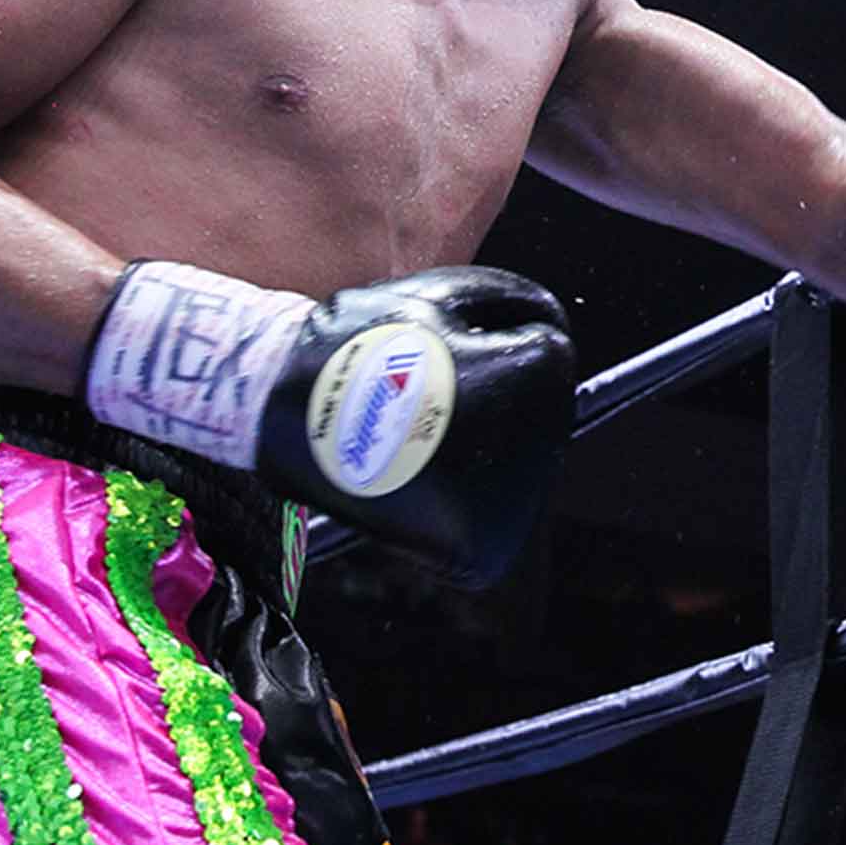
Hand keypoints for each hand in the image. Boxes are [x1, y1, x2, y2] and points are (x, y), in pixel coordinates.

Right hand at [85, 261, 575, 586]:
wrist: (286, 406)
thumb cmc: (368, 342)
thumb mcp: (451, 291)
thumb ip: (518, 303)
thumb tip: (559, 337)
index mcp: (540, 378)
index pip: (547, 350)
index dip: (489, 340)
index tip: (438, 347)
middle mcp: (544, 448)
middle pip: (541, 416)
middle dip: (494, 398)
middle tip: (420, 395)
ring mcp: (514, 508)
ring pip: (517, 470)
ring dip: (477, 453)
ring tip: (414, 437)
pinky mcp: (482, 553)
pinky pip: (490, 528)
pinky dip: (458, 511)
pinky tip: (419, 482)